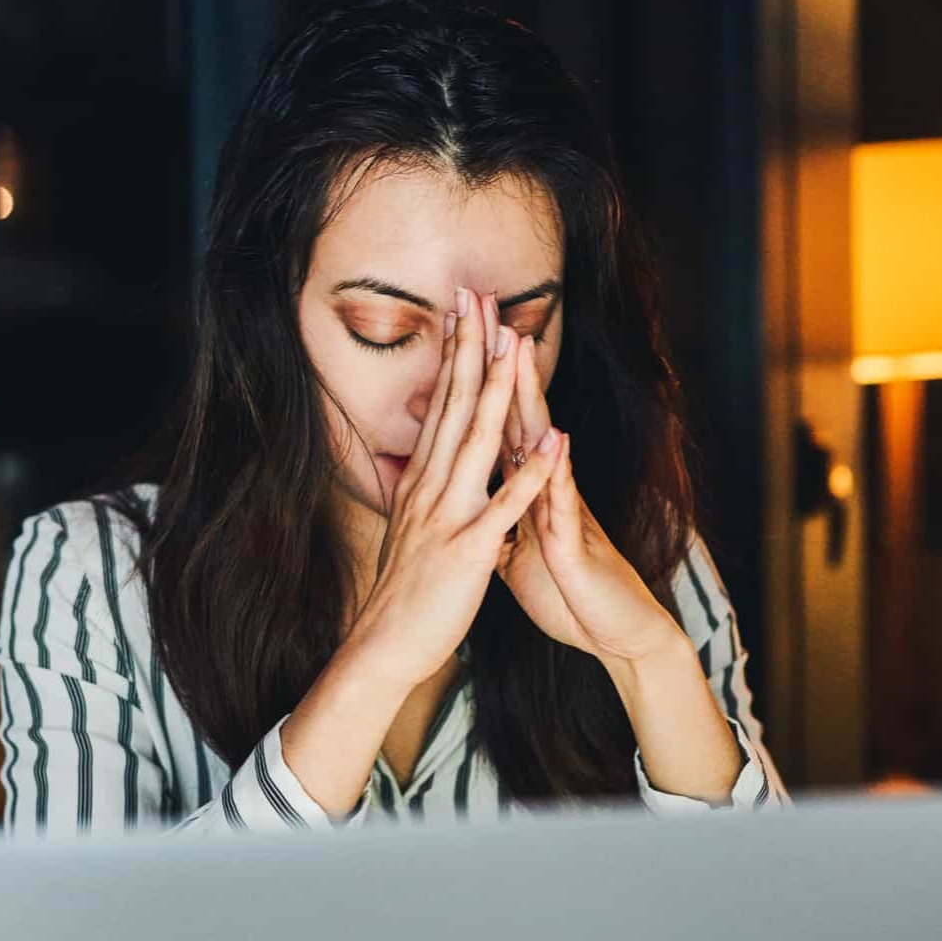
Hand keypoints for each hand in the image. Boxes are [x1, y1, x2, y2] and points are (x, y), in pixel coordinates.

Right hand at [345, 284, 564, 691]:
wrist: (385, 645)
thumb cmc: (405, 594)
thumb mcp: (411, 532)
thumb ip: (423, 496)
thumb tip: (423, 469)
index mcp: (423, 482)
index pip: (441, 405)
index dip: (454, 355)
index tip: (464, 311)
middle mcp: (431, 487)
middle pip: (454, 406)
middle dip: (470, 348)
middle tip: (479, 295)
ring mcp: (450, 515)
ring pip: (478, 441)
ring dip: (497, 391)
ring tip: (516, 344)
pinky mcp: (470, 549)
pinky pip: (506, 506)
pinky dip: (533, 473)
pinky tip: (556, 441)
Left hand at [482, 292, 678, 666]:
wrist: (617, 632)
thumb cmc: (570, 591)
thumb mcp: (523, 550)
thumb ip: (506, 516)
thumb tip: (482, 496)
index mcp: (528, 491)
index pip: (499, 426)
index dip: (479, 382)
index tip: (458, 334)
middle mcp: (549, 490)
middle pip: (521, 416)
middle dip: (503, 364)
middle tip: (486, 308)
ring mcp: (566, 511)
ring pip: (546, 445)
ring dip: (532, 398)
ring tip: (519, 349)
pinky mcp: (576, 543)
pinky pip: (566, 504)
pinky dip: (558, 473)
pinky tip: (556, 440)